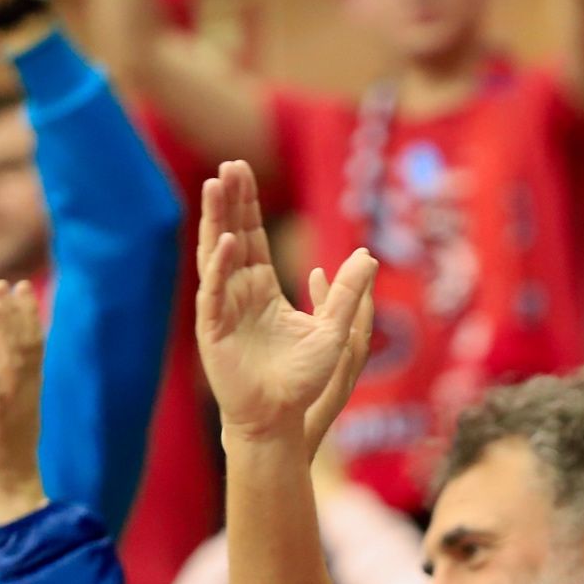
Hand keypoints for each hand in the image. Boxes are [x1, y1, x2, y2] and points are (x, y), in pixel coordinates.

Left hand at [0, 280, 47, 526]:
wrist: (14, 496)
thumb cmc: (7, 461)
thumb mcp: (6, 418)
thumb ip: (3, 393)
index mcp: (30, 393)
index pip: (32, 346)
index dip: (26, 316)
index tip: (18, 288)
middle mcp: (28, 395)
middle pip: (28, 347)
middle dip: (17, 314)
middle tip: (8, 283)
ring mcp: (16, 409)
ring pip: (15, 364)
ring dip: (4, 333)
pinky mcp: (1, 424)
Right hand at [196, 160, 377, 442]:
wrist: (280, 418)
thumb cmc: (303, 381)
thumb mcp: (335, 331)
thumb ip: (349, 294)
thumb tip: (369, 255)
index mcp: (260, 289)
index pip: (250, 237)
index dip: (246, 205)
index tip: (242, 170)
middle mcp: (237, 293)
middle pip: (230, 236)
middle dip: (229, 201)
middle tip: (228, 165)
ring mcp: (222, 309)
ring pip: (216, 256)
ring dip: (215, 221)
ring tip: (215, 185)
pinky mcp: (214, 330)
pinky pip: (215, 292)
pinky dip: (220, 267)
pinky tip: (227, 242)